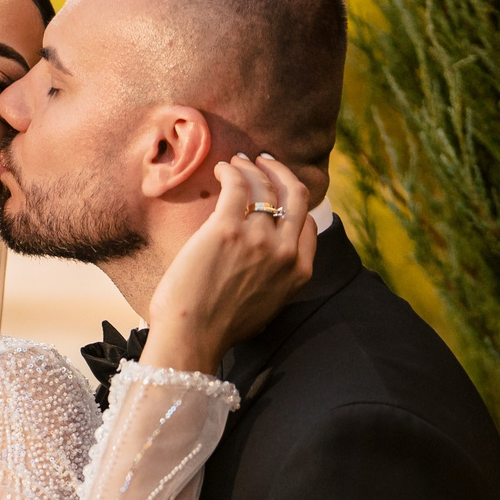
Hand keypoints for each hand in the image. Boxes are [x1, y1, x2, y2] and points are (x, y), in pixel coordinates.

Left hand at [142, 153, 318, 374]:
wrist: (193, 338)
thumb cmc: (219, 327)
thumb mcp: (266, 306)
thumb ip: (276, 279)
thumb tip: (267, 261)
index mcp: (300, 272)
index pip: (307, 222)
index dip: (293, 202)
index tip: (278, 191)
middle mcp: (285, 252)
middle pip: (296, 195)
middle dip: (282, 172)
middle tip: (266, 162)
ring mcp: (259, 239)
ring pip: (264, 186)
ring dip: (251, 168)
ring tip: (238, 162)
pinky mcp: (228, 229)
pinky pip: (237, 186)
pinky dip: (232, 171)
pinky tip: (222, 168)